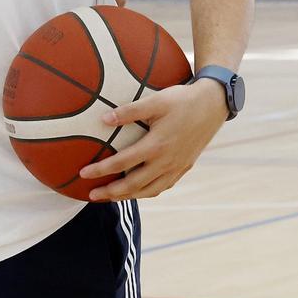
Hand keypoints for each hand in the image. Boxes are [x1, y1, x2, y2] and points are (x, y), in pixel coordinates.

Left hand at [81, 79, 227, 200]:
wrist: (214, 105)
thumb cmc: (182, 100)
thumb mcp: (155, 101)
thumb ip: (129, 111)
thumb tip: (103, 119)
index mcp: (157, 146)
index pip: (122, 163)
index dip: (101, 170)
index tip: (83, 173)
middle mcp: (166, 161)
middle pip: (134, 185)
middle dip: (110, 192)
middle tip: (91, 195)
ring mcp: (177, 167)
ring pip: (149, 190)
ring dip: (128, 196)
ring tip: (110, 197)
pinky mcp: (185, 167)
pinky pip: (163, 186)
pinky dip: (147, 192)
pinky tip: (137, 190)